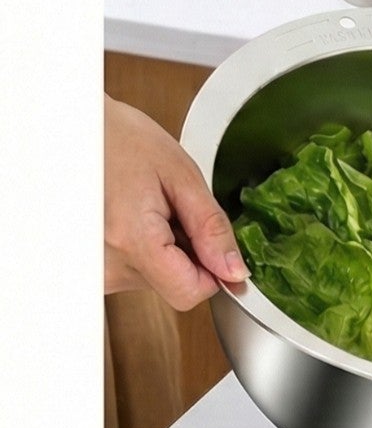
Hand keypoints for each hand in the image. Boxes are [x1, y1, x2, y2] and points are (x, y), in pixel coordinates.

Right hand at [104, 93, 246, 308]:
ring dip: (168, 248)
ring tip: (152, 208)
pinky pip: (135, 271)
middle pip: (175, 283)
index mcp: (132, 242)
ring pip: (157, 278)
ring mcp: (95, 273)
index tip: (217, 241)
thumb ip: (211, 228)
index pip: (188, 292)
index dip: (215, 270)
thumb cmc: (125, 142)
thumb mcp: (182, 175)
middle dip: (190, 250)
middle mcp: (106, 268)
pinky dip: (147, 249)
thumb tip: (235, 272)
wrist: (79, 135)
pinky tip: (137, 217)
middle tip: (174, 208)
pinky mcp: (92, 272)